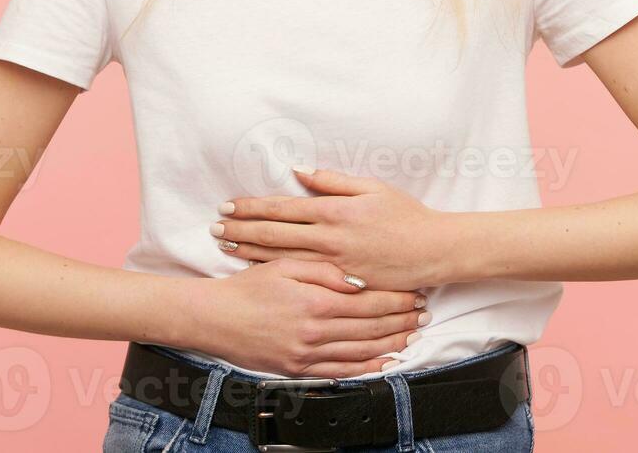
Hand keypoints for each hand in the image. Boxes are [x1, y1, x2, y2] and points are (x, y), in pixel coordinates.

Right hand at [181, 258, 429, 377]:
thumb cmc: (248, 287)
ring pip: (361, 352)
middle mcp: (315, 332)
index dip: (395, 298)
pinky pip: (340, 372)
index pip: (368, 302)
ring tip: (412, 336)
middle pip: (370, 328)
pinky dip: (366, 368)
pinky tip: (384, 362)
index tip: (414, 292)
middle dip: (401, 320)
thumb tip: (358, 280)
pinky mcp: (298, 370)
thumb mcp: (285, 265)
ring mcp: (307, 355)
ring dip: (390, 344)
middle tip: (423, 314)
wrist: (214, 318)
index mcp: (315, 302)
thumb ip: (324, 271)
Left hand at [210, 166, 455, 290]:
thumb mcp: (371, 188)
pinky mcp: (342, 284)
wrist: (433, 250)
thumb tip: (299, 172)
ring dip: (251, 253)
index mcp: (334, 211)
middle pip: (274, 235)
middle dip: (241, 231)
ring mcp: (334, 265)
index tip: (228, 207)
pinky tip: (258, 273)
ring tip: (225, 249)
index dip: (252, 208)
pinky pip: (302, 279)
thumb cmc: (404, 215)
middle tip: (214, 229)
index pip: (282, 209)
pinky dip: (277, 274)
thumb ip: (332, 180)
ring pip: (282, 259)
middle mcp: (329, 238)